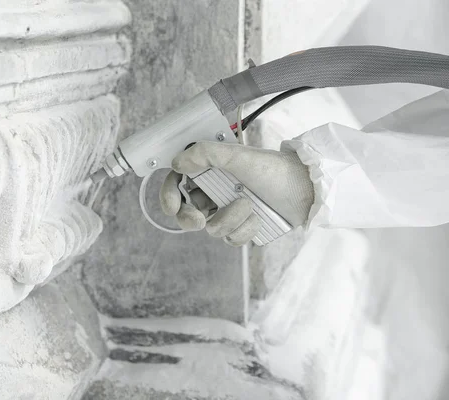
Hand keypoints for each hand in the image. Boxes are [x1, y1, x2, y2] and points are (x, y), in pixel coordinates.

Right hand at [159, 142, 314, 245]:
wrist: (307, 189)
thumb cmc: (274, 169)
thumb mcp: (237, 155)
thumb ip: (205, 154)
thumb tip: (177, 162)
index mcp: (210, 172)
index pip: (178, 185)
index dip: (169, 197)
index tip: (172, 206)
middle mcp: (217, 192)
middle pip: (188, 213)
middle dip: (190, 218)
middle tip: (199, 220)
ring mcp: (230, 212)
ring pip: (213, 228)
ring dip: (230, 218)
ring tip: (250, 204)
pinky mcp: (244, 229)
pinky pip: (232, 239)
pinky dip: (245, 230)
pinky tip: (258, 218)